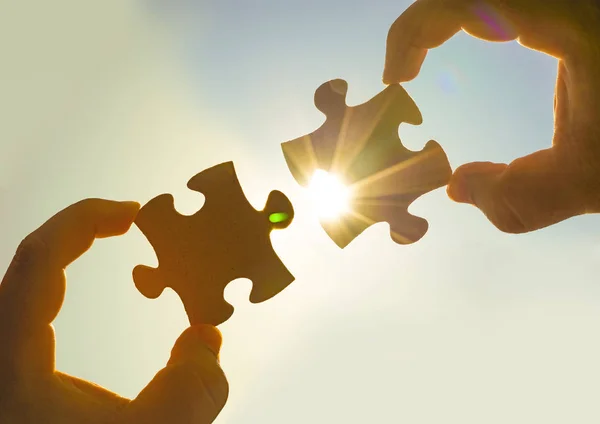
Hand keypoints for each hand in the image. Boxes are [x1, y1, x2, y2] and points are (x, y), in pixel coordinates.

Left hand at [0, 199, 227, 423]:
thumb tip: (206, 340)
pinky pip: (22, 311)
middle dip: (77, 231)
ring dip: (62, 256)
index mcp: (13, 366)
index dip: (84, 223)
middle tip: (126, 219)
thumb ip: (193, 391)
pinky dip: (53, 288)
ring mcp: (0, 366)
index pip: (37, 263)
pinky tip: (71, 298)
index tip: (131, 213)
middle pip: (26, 265)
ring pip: (20, 288)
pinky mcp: (5, 377)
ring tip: (106, 241)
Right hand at [384, 0, 599, 232]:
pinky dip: (471, 16)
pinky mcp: (571, 10)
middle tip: (404, 72)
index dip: (414, 34)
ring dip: (443, 18)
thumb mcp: (590, 183)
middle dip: (421, 24)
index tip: (399, 81)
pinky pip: (505, 2)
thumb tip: (458, 187)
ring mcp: (569, 3)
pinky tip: (472, 43)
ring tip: (420, 61)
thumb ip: (516, 201)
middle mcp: (569, 0)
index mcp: (572, 21)